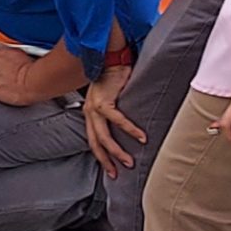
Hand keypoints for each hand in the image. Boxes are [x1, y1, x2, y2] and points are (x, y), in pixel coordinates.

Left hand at [82, 62, 143, 178]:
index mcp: (90, 113)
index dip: (102, 156)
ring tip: (129, 161)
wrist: (111, 57)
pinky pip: (117, 120)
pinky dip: (130, 130)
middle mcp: (89, 112)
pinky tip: (141, 138)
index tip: (111, 169)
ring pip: (104, 136)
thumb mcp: (111, 99)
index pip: (93, 140)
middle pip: (95, 143)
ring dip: (117, 151)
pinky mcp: (104, 100)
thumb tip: (128, 129)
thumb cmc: (114, 77)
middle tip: (117, 173)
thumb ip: (114, 114)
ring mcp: (94, 106)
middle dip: (106, 160)